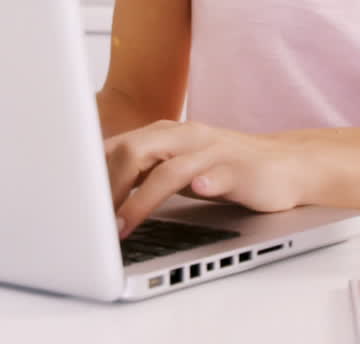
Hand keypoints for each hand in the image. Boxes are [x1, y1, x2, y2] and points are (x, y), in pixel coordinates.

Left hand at [104, 120, 308, 237]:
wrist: (287, 165)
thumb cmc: (226, 168)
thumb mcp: (178, 166)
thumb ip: (143, 171)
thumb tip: (94, 189)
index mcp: (167, 134)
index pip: (118, 146)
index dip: (91, 174)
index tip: (72, 202)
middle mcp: (188, 137)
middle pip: (136, 152)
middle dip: (109, 187)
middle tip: (91, 222)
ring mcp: (215, 152)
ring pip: (170, 169)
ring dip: (142, 200)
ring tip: (123, 225)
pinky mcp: (242, 170)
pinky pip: (220, 174)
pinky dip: (207, 181)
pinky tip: (199, 191)